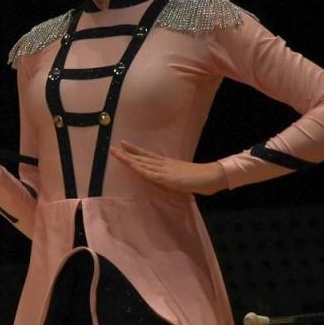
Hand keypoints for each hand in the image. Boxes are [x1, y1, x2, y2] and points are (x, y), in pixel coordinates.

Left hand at [111, 141, 227, 194]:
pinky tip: (131, 166)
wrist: (211, 177)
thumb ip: (171, 177)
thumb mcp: (180, 177)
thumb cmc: (199, 179)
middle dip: (126, 153)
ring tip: (116, 153)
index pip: (147, 155)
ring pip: (143, 163)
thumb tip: (165, 179)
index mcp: (166, 163)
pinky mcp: (167, 178)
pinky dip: (140, 169)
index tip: (123, 145)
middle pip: (141, 157)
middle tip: (112, 147)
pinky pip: (150, 174)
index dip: (135, 150)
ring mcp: (164, 170)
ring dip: (128, 159)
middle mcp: (163, 164)